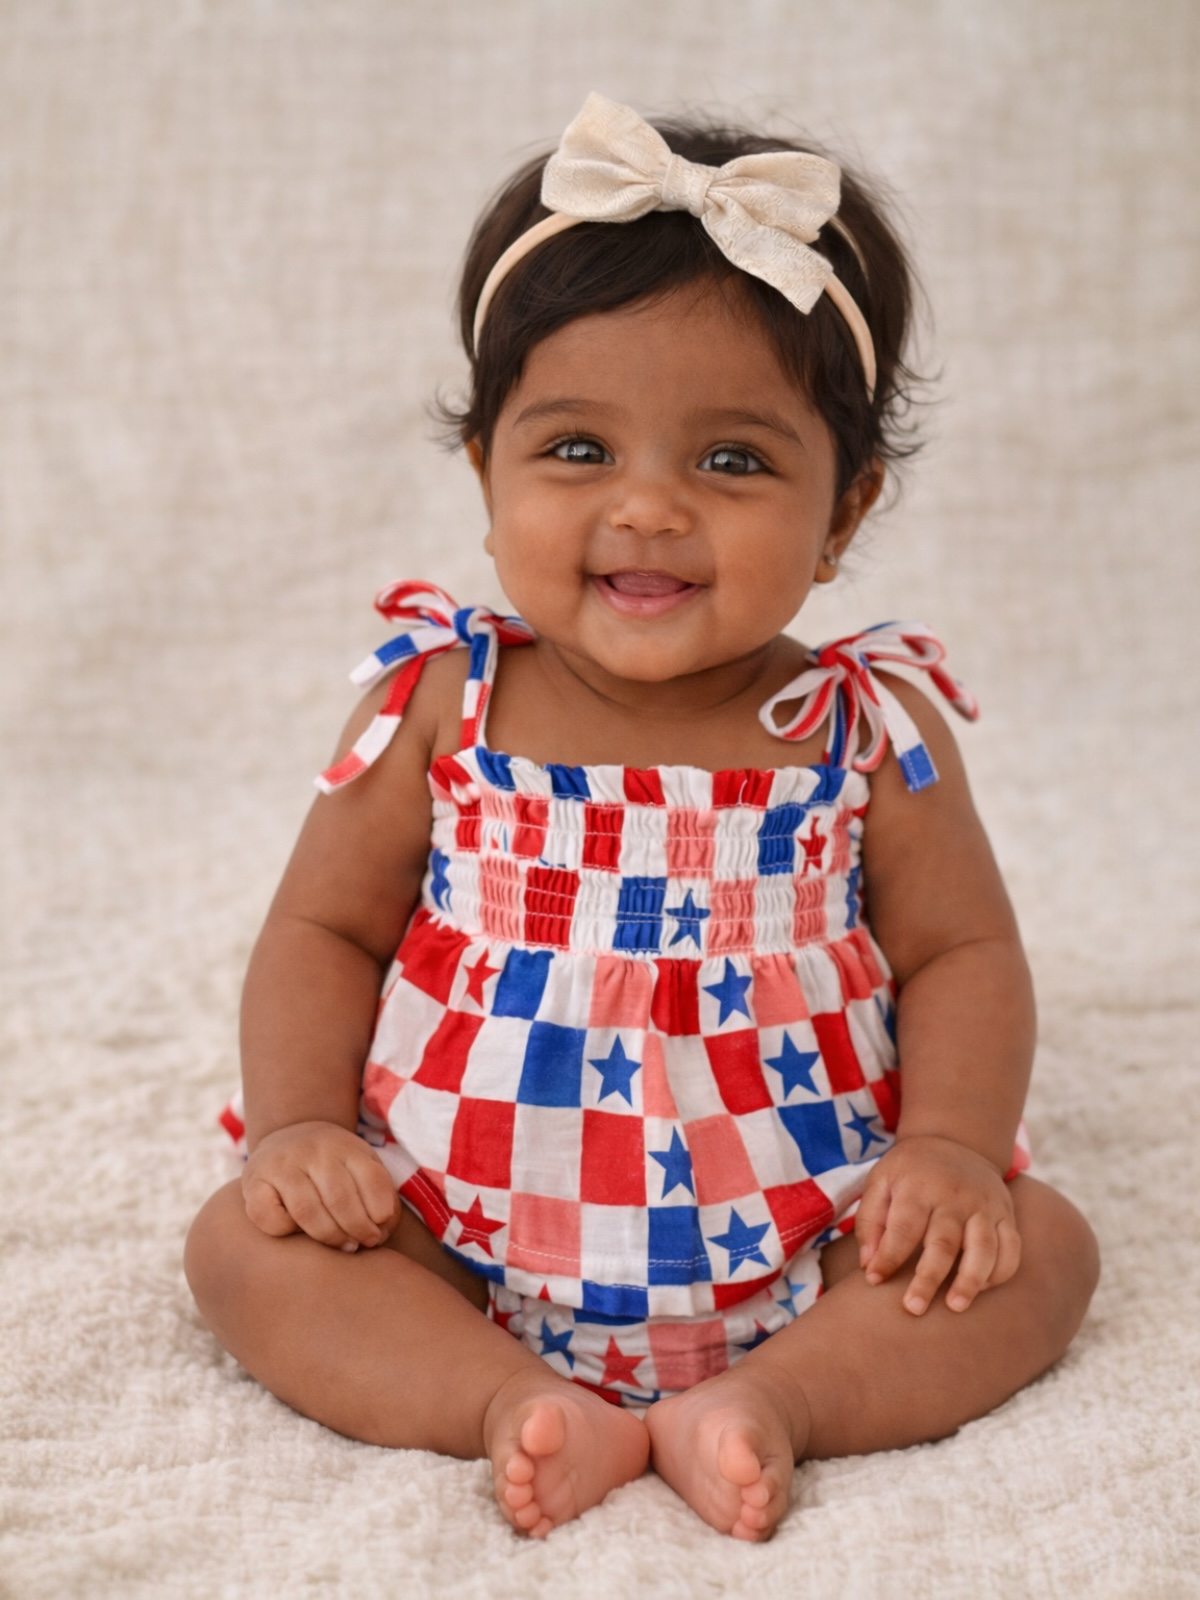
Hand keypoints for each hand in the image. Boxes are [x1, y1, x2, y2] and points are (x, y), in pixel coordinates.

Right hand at [242, 1120, 400, 1250]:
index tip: (380, 1232)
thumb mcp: (361, 1165)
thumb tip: (382, 1233)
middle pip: (341, 1199)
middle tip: (361, 1244)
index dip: (381, 1213)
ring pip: (308, 1211)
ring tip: (341, 1244)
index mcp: (346, 1147)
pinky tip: (297, 1230)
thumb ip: (379, 1195)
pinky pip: (269, 1217)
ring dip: (329, 1236)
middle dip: (356, 1230)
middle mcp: (313, 1151)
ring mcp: (281, 1165)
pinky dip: (286, 1230)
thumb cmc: (334, 1165)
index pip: (372, 1180)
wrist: (287, 1136)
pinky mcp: (253, 1183)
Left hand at [855, 1134, 1020, 1314]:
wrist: (954, 1141)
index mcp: (919, 1187)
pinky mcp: (1006, 1214)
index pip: (903, 1228)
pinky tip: (983, 1288)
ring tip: (956, 1306)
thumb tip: (869, 1266)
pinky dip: (1000, 1272)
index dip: (888, 1257)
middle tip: (913, 1308)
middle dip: (928, 1279)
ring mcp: (984, 1206)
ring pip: (984, 1248)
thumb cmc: (910, 1172)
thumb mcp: (880, 1181)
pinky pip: (1011, 1248)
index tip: (874, 1280)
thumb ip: (871, 1221)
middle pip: (944, 1244)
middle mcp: (955, 1197)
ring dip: (971, 1281)